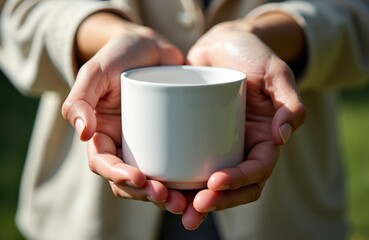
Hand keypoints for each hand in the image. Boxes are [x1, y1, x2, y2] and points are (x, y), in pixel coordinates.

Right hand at [62, 13, 186, 212]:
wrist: (152, 47)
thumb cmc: (121, 55)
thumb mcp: (97, 71)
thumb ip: (81, 99)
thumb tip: (83, 134)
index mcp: (103, 135)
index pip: (104, 164)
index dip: (118, 177)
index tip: (139, 178)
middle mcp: (126, 145)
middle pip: (131, 181)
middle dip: (146, 194)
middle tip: (168, 198)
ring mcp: (150, 144)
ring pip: (155, 180)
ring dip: (167, 197)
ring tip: (185, 202)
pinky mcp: (173, 140)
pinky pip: (177, 165)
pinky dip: (186, 181)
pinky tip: (201, 187)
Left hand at [181, 19, 305, 228]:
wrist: (222, 44)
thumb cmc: (252, 56)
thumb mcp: (276, 73)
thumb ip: (289, 103)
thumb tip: (281, 138)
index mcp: (263, 139)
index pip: (256, 171)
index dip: (239, 182)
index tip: (215, 182)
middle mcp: (240, 147)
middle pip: (233, 187)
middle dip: (216, 201)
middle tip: (194, 207)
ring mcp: (216, 144)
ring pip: (208, 183)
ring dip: (193, 200)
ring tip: (174, 207)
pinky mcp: (194, 137)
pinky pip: (186, 162)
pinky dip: (176, 178)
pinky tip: (159, 185)